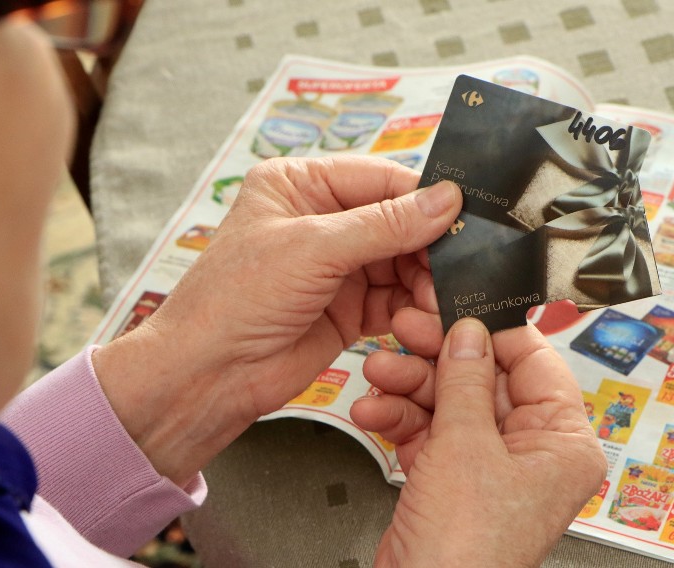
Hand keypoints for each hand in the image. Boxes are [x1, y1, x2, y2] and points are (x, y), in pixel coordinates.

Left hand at [92, 156, 460, 485]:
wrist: (208, 377)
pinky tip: (429, 317)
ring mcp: (337, 267)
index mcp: (300, 185)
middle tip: (465, 264)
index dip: (423, 196)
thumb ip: (384, 225)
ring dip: (427, 280)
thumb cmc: (236, 299)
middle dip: (430, 245)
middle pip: (398, 222)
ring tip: (446, 297)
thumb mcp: (312, 250)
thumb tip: (447, 199)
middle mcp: (322, 221)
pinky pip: (396, 300)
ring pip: (403, 263)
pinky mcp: (349, 309)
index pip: (378, 178)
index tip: (466, 213)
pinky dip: (415, 309)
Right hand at [351, 316, 605, 566]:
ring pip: (451, 402)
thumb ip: (465, 381)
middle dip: (437, 358)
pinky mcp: (453, 478)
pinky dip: (400, 418)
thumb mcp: (464, 446)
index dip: (493, 333)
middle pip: (485, 380)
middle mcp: (531, 452)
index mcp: (561, 443)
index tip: (460, 310)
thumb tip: (469, 334)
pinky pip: (430, 431)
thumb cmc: (467, 553)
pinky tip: (374, 410)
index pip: (535, 363)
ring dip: (410, 386)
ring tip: (380, 373)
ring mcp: (489, 466)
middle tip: (408, 331)